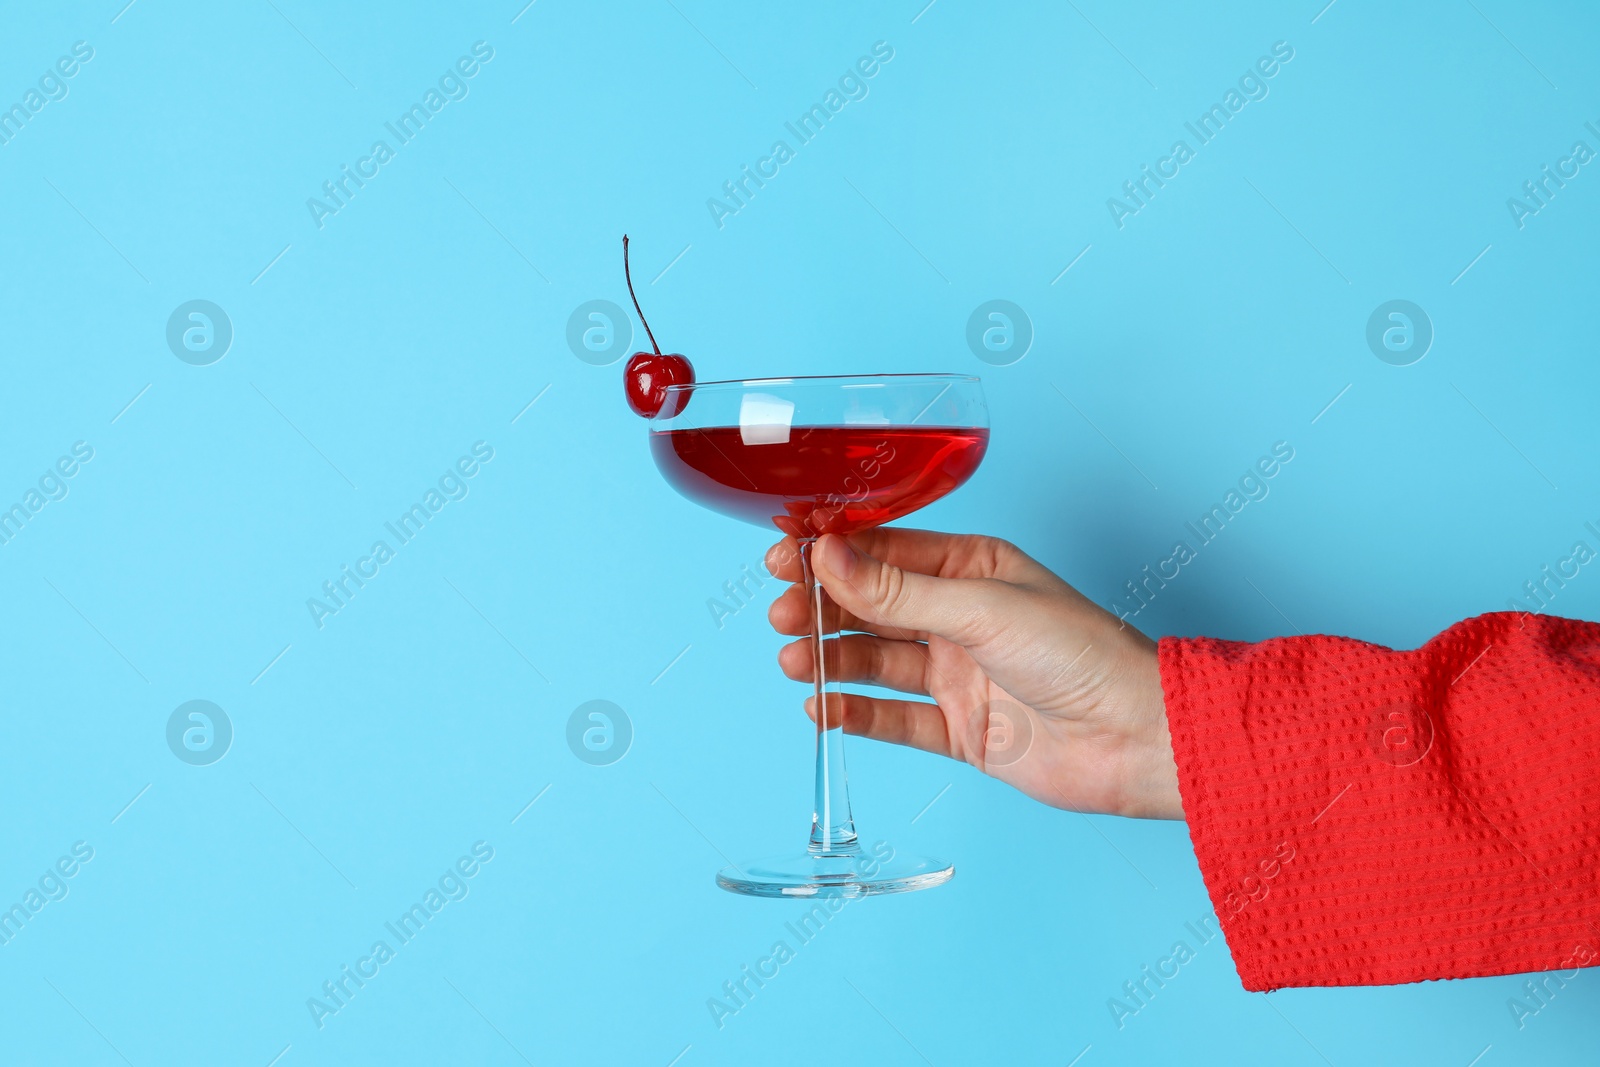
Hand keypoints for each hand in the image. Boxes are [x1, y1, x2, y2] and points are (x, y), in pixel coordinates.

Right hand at [766, 529, 1182, 819]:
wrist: (1136, 738)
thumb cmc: (1082, 653)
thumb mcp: (982, 608)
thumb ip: (899, 589)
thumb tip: (829, 555)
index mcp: (972, 567)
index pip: (885, 552)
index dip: (832, 553)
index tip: (784, 553)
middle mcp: (960, 617)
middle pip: (871, 606)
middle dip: (821, 607)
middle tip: (780, 612)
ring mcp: (958, 674)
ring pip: (875, 660)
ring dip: (829, 658)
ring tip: (791, 659)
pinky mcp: (959, 728)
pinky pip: (892, 717)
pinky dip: (854, 713)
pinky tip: (820, 708)